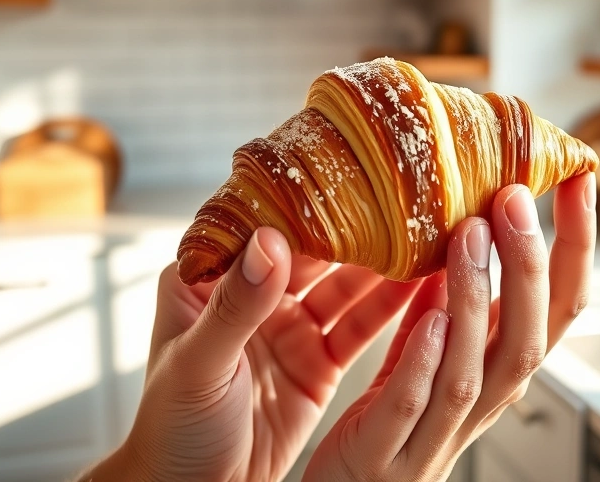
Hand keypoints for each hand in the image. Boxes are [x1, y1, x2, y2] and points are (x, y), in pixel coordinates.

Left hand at [83, 229, 423, 481]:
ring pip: (345, 285)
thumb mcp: (199, 365)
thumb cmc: (172, 428)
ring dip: (383, 263)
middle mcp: (253, 294)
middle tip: (405, 196)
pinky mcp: (319, 362)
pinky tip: (424, 283)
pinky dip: (392, 308)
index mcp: (208, 280)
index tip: (348, 171)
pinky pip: (360, 328)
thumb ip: (236, 306)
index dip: (303, 199)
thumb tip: (271, 240)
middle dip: (356, 224)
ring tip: (427, 232)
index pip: (260, 226)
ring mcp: (290, 327)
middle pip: (313, 249)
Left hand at [304, 174, 596, 480]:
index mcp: (487, 381)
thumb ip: (437, 319)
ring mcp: (432, 439)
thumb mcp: (416, 368)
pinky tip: (433, 317)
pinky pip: (411, 406)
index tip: (578, 181)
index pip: (551, 311)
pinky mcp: (382, 458)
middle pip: (527, 338)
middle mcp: (475, 411)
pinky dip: (427, 361)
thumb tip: (460, 248)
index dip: (572, 249)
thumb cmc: (376, 439)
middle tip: (520, 195)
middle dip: (532, 265)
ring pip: (474, 369)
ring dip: (480, 298)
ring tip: (475, 232)